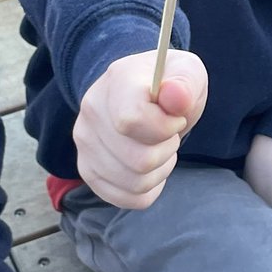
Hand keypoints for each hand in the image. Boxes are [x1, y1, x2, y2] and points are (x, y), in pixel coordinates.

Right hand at [74, 49, 207, 208]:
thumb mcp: (187, 72)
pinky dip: (149, 188)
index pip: (132, 120)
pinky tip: (151, 166)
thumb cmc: (170, 84)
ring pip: (135, 183)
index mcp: (116, 81)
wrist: (145, 93)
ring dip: (160, 169)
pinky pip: (127, 199)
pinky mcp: (88, 170)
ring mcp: (85, 143)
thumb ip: (185, 82)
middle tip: (169, 132)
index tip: (176, 116)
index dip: (166, 127)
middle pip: (139, 160)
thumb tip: (176, 97)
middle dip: (167, 149)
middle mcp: (92, 111)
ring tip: (159, 146)